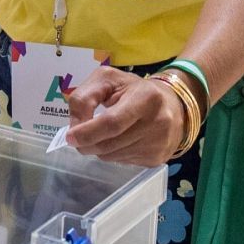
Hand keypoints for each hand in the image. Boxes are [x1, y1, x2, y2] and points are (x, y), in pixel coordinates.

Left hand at [64, 67, 185, 166]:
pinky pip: (122, 162)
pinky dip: (112, 154)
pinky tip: (119, 140)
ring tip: (104, 134)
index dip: (88, 132)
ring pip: (112, 156)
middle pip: (109, 144)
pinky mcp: (157, 160)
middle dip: (87, 143)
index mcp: (147, 97)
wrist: (173, 105)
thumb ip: (85, 97)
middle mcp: (158, 122)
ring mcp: (159, 144)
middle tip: (77, 139)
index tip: (70, 136)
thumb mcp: (108, 80)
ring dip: (99, 148)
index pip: (112, 123)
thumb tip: (75, 127)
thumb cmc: (134, 90)